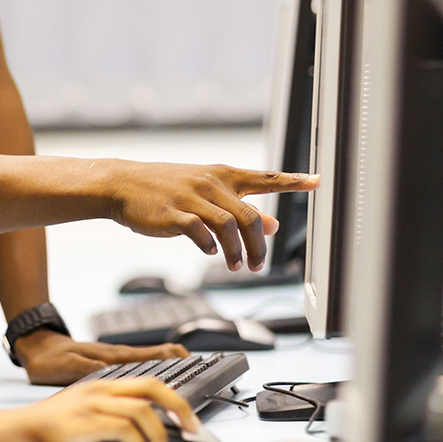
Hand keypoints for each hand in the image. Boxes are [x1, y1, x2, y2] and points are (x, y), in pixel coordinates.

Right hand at [9, 377, 196, 441]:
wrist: (7, 436)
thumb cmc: (44, 436)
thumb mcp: (80, 421)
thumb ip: (108, 422)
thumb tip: (141, 437)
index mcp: (99, 386)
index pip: (147, 382)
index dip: (174, 398)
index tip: (190, 418)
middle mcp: (97, 389)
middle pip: (152, 386)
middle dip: (179, 406)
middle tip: (193, 428)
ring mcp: (89, 403)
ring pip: (142, 409)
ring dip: (159, 434)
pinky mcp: (82, 422)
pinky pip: (124, 428)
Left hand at [12, 328, 188, 384]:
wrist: (36, 348)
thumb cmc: (49, 359)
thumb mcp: (65, 367)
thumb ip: (87, 370)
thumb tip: (109, 374)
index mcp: (113, 357)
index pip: (152, 355)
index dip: (174, 359)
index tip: (195, 363)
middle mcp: (118, 357)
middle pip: (159, 357)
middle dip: (182, 361)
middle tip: (205, 367)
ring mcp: (115, 360)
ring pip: (151, 362)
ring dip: (172, 365)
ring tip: (192, 372)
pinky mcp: (109, 364)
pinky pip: (139, 367)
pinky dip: (156, 370)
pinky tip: (160, 380)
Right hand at [105, 162, 317, 271]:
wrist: (124, 183)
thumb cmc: (167, 188)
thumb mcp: (207, 193)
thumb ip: (239, 207)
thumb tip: (273, 225)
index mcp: (223, 175)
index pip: (266, 177)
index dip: (294, 181)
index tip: (318, 181)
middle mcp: (211, 183)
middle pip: (249, 215)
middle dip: (259, 245)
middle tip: (258, 265)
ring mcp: (192, 197)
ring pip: (228, 226)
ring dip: (237, 251)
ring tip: (237, 266)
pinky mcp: (173, 213)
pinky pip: (199, 231)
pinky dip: (210, 246)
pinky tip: (211, 253)